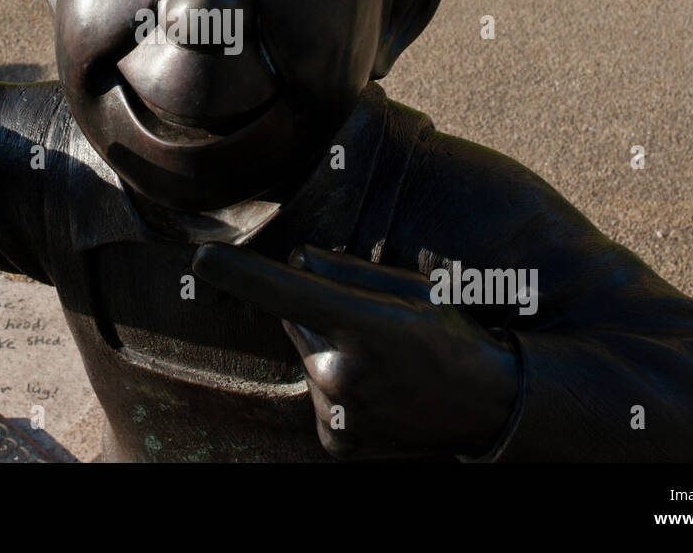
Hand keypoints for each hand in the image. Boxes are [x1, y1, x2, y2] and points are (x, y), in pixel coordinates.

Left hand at [192, 243, 519, 459]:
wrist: (489, 404)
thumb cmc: (452, 334)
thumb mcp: (412, 288)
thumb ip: (347, 273)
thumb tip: (295, 261)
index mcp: (363, 324)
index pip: (285, 291)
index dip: (240, 272)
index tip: (203, 258)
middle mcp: (342, 370)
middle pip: (296, 319)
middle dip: (317, 309)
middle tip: (367, 318)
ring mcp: (338, 410)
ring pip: (306, 355)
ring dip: (327, 347)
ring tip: (379, 356)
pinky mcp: (339, 435)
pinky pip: (315, 397)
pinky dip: (333, 388)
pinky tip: (373, 387)